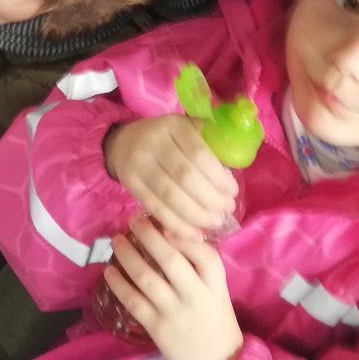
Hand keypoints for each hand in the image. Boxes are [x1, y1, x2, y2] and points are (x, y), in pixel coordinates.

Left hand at [103, 217, 242, 359]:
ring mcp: (175, 312)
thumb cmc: (216, 320)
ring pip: (147, 278)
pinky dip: (119, 284)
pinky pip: (134, 302)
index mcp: (216, 284)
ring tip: (115, 240)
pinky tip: (108, 271)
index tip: (162, 217)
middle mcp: (196, 295)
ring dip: (128, 256)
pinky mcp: (158, 329)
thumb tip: (170, 232)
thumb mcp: (217, 290)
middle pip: (170, 259)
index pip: (202, 251)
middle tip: (132, 219)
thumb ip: (199, 266)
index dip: (180, 233)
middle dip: (148, 235)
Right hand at [104, 114, 238, 236]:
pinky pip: (155, 208)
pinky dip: (176, 225)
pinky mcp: (130, 182)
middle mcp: (153, 142)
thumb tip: (235, 162)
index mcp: (173, 125)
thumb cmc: (167, 139)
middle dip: (210, 198)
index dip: (218, 176)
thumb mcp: (187, 129)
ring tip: (214, 222)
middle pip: (185, 176)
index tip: (232, 191)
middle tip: (226, 210)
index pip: (199, 153)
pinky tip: (193, 234)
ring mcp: (138, 163)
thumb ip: (209, 142)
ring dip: (196, 215)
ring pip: (170, 195)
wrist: (124, 142)